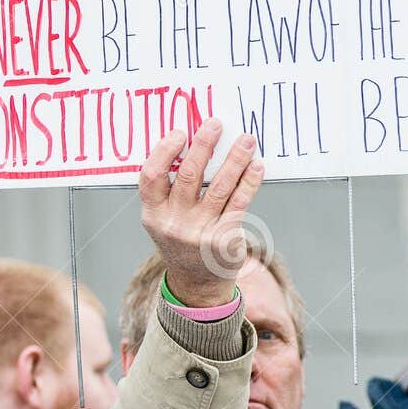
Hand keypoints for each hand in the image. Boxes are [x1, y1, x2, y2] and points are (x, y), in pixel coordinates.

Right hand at [138, 119, 263, 307]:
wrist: (198, 283)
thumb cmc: (181, 238)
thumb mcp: (164, 219)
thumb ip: (171, 190)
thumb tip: (194, 145)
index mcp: (153, 214)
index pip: (151, 177)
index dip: (164, 152)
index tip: (180, 133)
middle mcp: (174, 223)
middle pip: (189, 176)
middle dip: (203, 146)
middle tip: (215, 125)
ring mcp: (200, 232)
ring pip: (220, 187)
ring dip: (235, 159)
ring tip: (246, 139)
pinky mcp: (225, 238)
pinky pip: (240, 202)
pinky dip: (249, 181)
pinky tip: (256, 165)